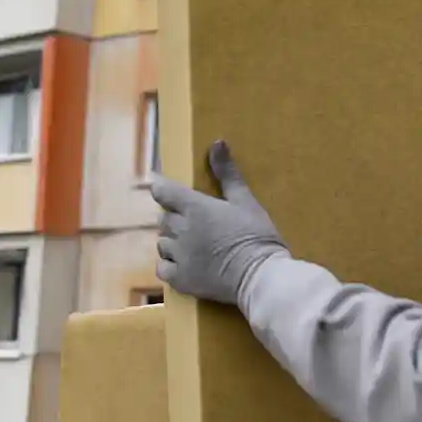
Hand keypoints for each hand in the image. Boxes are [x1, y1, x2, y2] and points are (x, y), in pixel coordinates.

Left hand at [149, 140, 289, 305]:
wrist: (260, 276)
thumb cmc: (256, 235)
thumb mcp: (245, 201)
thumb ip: (228, 173)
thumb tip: (217, 142)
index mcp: (195, 207)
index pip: (163, 191)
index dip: (160, 187)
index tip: (160, 184)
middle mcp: (181, 230)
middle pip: (163, 218)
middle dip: (172, 216)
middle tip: (190, 219)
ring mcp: (179, 256)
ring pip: (162, 243)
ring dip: (171, 240)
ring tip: (189, 243)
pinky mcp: (180, 280)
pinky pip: (162, 268)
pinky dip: (169, 264)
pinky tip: (183, 264)